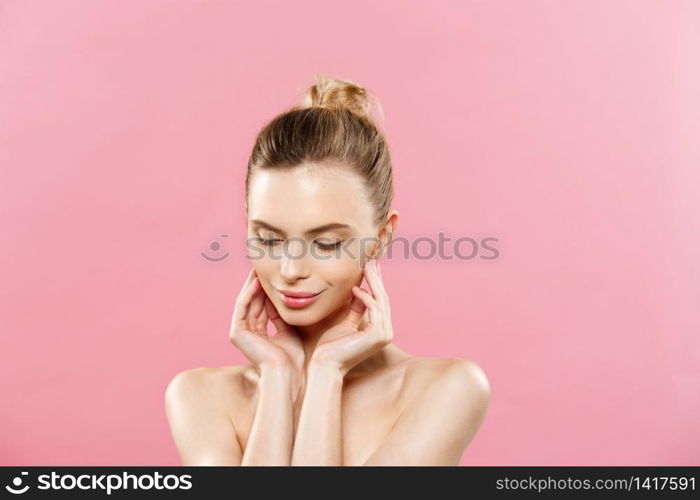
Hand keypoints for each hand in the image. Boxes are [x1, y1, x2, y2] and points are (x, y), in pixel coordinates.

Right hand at [228, 268, 305, 377]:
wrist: (287, 373)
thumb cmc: (293, 358)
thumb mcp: (289, 330)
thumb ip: (282, 316)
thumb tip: (284, 298)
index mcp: (258, 335)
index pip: (262, 307)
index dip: (267, 290)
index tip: (274, 276)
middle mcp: (247, 333)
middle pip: (253, 302)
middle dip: (258, 283)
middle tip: (264, 266)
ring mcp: (240, 333)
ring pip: (246, 302)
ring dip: (252, 284)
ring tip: (259, 268)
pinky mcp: (236, 332)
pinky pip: (243, 307)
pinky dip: (249, 293)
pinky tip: (257, 281)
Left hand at [310, 258, 393, 375]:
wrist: (325, 366)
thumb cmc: (331, 348)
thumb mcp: (345, 323)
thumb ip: (356, 309)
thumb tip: (359, 291)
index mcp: (379, 330)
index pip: (380, 301)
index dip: (376, 283)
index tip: (371, 266)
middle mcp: (385, 332)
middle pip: (383, 299)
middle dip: (377, 278)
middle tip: (372, 259)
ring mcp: (384, 334)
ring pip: (381, 301)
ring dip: (374, 282)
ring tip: (367, 266)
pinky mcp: (378, 335)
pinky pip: (374, 309)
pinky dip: (366, 297)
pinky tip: (356, 289)